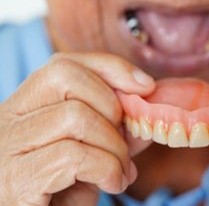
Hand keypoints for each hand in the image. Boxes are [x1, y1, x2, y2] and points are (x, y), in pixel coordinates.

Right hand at [0, 52, 154, 204]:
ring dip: (114, 146)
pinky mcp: (17, 179)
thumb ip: (116, 129)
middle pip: (65, 78)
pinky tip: (112, 184)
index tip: (146, 86)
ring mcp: (7, 148)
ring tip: (122, 171)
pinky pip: (73, 156)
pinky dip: (107, 169)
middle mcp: (8, 119)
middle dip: (112, 107)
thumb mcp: (92, 151)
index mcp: (26, 107)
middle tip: (125, 142)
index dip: (110, 67)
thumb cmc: (64, 191)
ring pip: (74, 116)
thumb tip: (148, 108)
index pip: (63, 63)